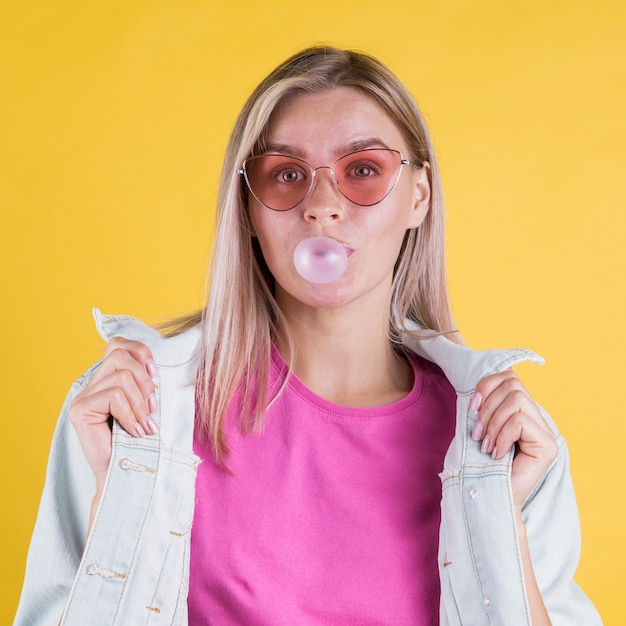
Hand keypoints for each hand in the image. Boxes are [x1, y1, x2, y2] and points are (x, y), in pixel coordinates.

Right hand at [69, 337, 157, 490]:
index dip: (139, 352)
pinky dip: (130, 414)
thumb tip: (155, 367)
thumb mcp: (147, 404)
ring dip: (140, 403)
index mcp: (106, 379)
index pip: (117, 345)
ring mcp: (82, 397)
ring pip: (120, 377)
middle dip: (144, 381)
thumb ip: (145, 383)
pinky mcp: (80, 410)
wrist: (124, 473)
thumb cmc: (139, 440)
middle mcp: (91, 384)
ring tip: (146, 424)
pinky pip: (113, 397)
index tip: (155, 374)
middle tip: (153, 408)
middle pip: (120, 356)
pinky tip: (135, 432)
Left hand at [470, 369, 557, 512]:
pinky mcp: (547, 445)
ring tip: (485, 445)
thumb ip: (484, 407)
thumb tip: (477, 385)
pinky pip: (519, 422)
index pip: (510, 377)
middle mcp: (537, 418)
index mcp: (522, 411)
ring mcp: (546, 432)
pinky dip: (501, 436)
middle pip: (514, 384)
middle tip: (477, 433)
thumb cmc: (482, 465)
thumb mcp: (480, 428)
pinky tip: (496, 454)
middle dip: (488, 406)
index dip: (487, 385)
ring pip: (516, 400)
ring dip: (493, 422)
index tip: (472, 407)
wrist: (492, 498)